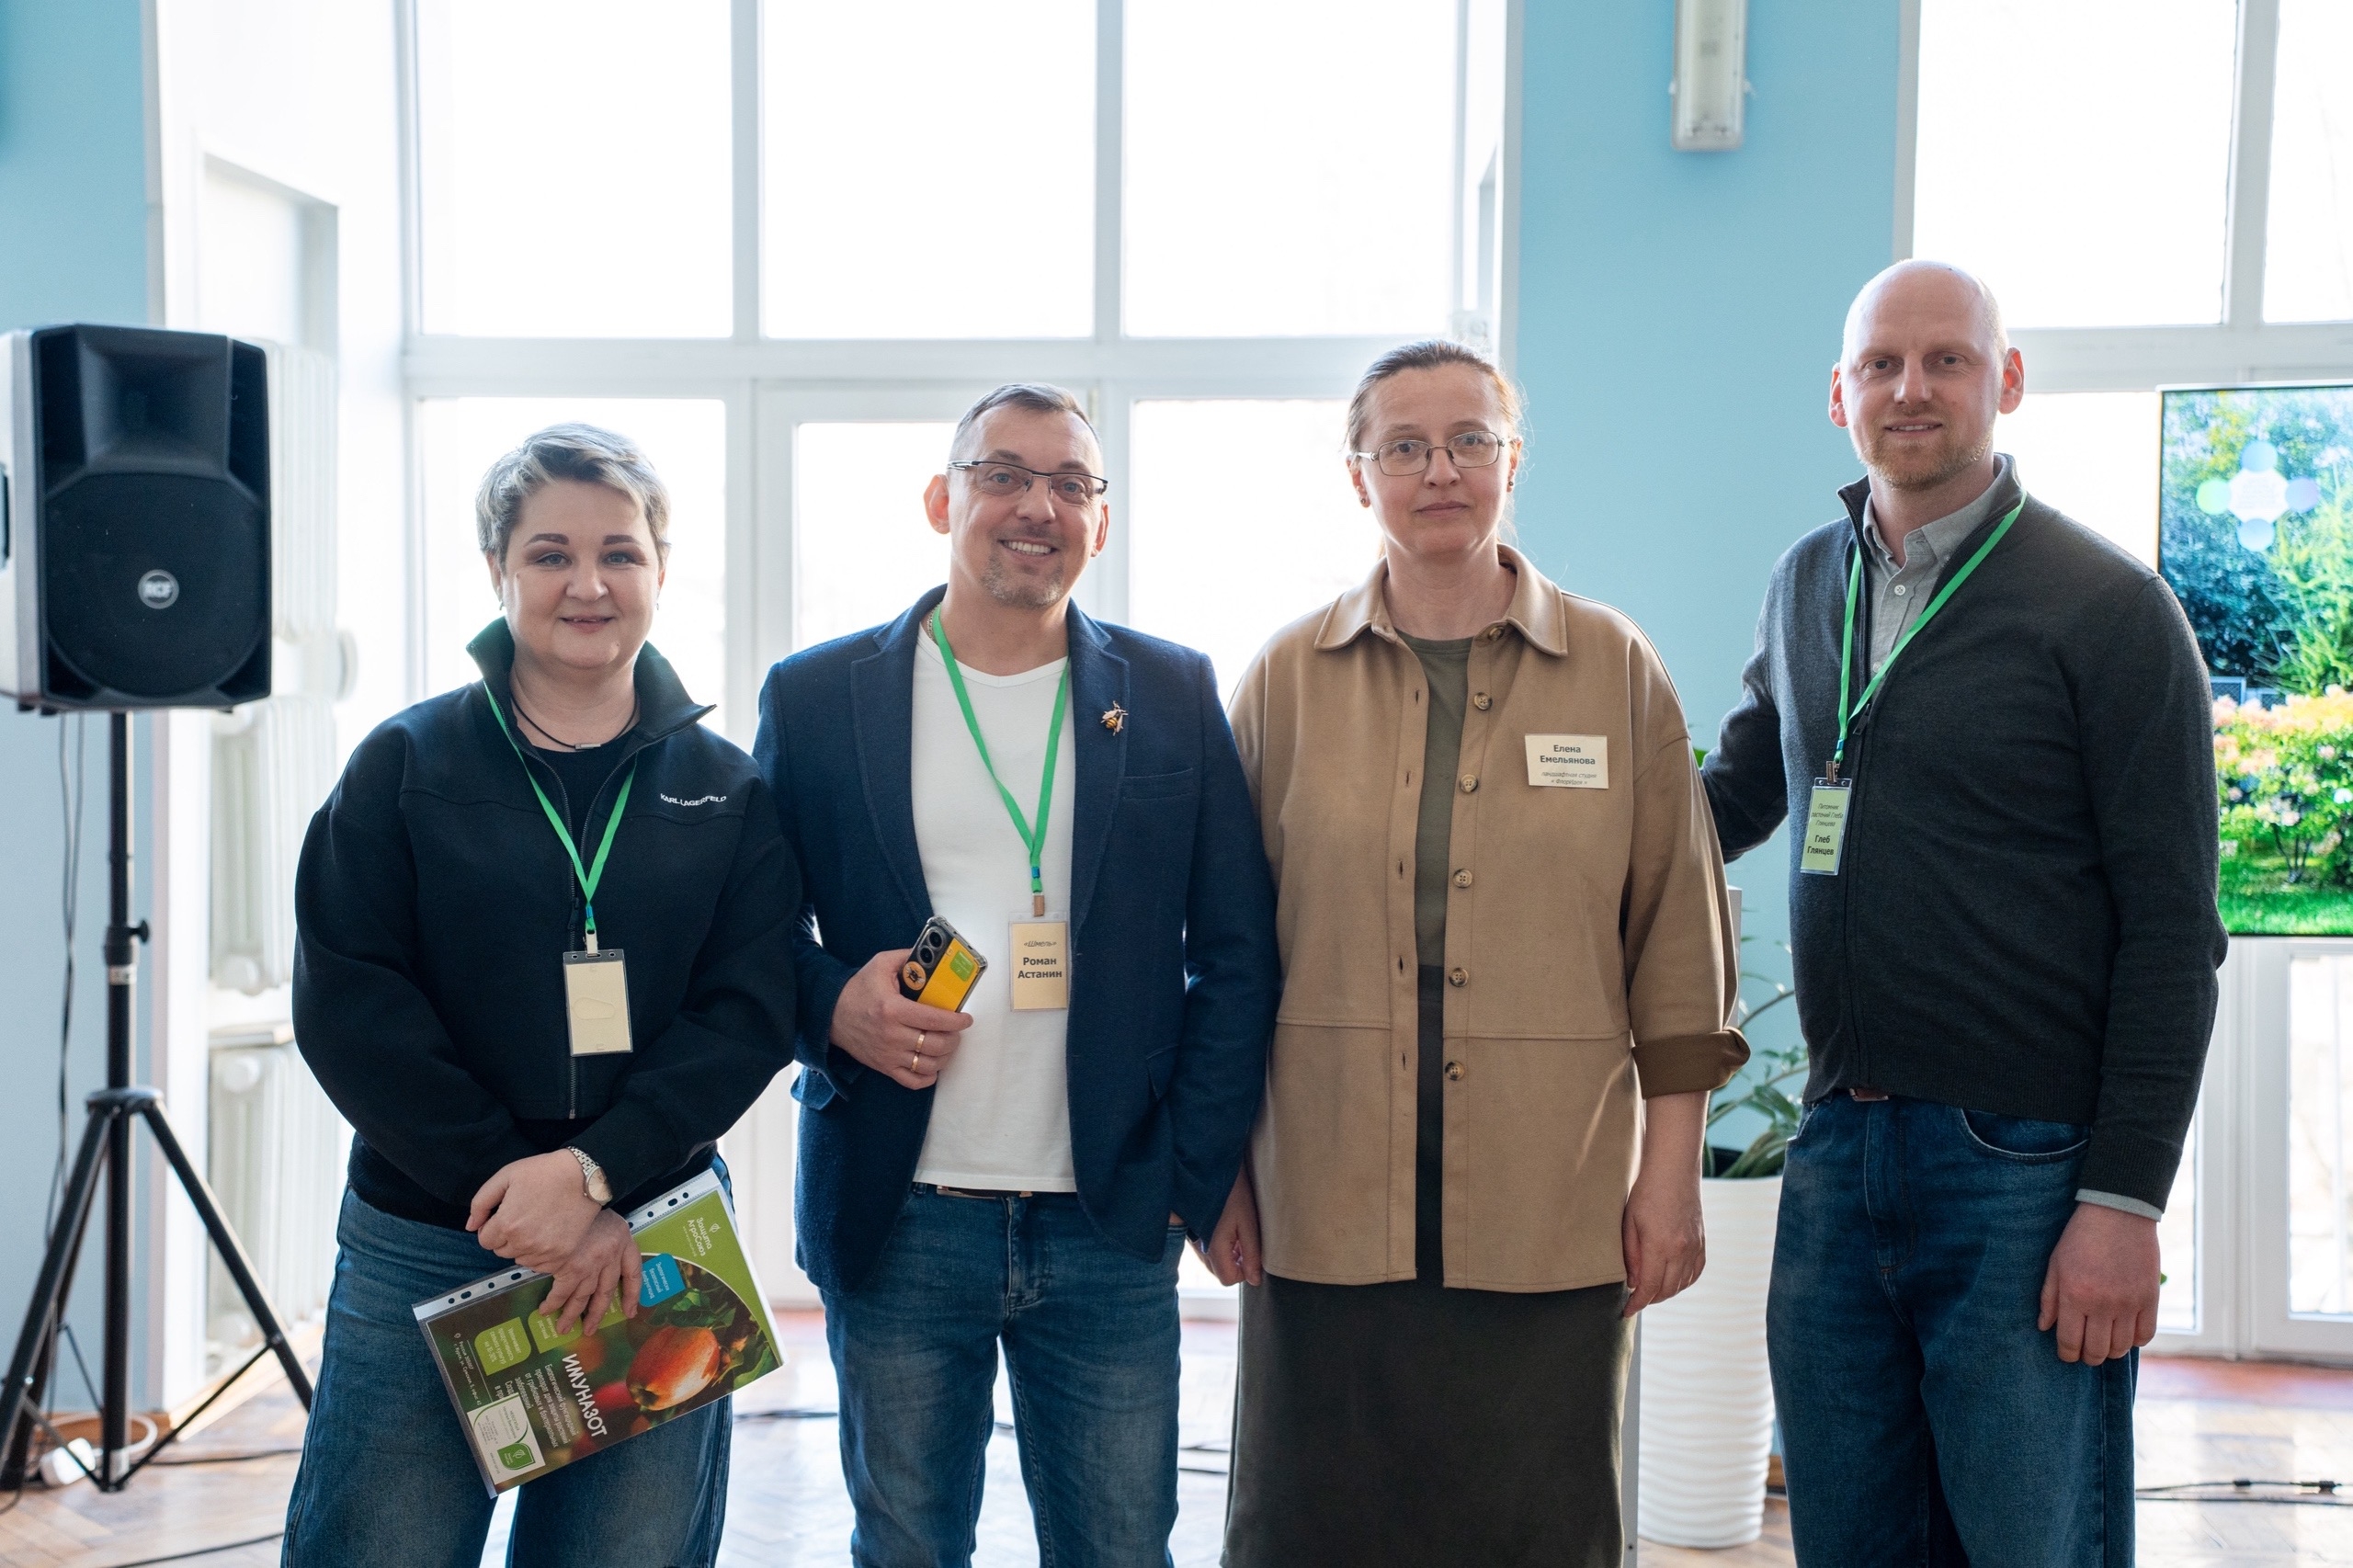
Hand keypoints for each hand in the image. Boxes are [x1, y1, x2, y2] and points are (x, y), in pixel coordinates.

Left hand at [469, 1150, 601, 1270]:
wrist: (585, 1176)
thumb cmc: (544, 1172)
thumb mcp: (506, 1176)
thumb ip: (481, 1203)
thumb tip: (470, 1227)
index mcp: (506, 1224)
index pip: (484, 1241)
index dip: (491, 1227)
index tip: (504, 1216)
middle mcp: (523, 1243)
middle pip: (501, 1251)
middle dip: (506, 1237)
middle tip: (523, 1218)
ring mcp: (544, 1252)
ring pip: (520, 1259)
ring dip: (523, 1247)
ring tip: (537, 1225)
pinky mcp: (562, 1256)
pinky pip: (540, 1265)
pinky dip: (541, 1254)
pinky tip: (548, 1235)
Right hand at [543, 1209, 642, 1338]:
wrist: (582, 1187)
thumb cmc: (591, 1200)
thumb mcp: (611, 1219)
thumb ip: (613, 1241)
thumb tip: (601, 1259)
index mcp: (625, 1245)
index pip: (634, 1274)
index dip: (632, 1294)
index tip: (629, 1312)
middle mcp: (611, 1257)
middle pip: (605, 1292)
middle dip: (597, 1313)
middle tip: (588, 1331)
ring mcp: (592, 1263)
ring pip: (583, 1295)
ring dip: (572, 1313)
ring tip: (564, 1328)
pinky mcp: (571, 1265)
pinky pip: (562, 1289)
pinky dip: (554, 1301)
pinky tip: (545, 1310)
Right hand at [830, 948, 975, 1089]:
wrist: (830, 1014)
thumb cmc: (858, 989)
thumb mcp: (881, 964)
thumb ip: (908, 958)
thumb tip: (933, 957)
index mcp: (893, 1009)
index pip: (934, 1020)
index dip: (956, 1021)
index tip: (966, 1019)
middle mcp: (892, 1035)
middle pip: (936, 1045)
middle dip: (954, 1038)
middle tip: (956, 1030)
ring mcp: (888, 1055)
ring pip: (929, 1065)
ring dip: (945, 1056)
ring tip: (947, 1044)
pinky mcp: (884, 1067)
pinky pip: (913, 1082)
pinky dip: (928, 1077)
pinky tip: (933, 1064)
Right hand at [1195, 1171, 1263, 1286]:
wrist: (1212, 1167)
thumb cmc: (1233, 1192)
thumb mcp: (1248, 1222)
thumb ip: (1252, 1254)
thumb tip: (1255, 1280)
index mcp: (1213, 1249)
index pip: (1228, 1279)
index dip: (1245, 1271)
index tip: (1252, 1253)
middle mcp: (1199, 1249)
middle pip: (1219, 1272)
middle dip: (1236, 1263)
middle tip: (1246, 1241)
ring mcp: (1193, 1241)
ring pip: (1213, 1261)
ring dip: (1228, 1254)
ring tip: (1238, 1231)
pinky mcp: (1192, 1232)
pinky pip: (1207, 1249)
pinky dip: (1220, 1245)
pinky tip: (1227, 1226)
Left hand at [1622, 1089, 1708, 1316]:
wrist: (1674, 1170)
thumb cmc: (1645, 1192)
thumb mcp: (1630, 1223)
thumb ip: (1632, 1256)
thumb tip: (1633, 1283)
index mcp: (1661, 1246)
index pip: (1650, 1288)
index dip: (1637, 1304)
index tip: (1626, 1312)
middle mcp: (1682, 1250)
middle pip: (1667, 1290)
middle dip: (1650, 1300)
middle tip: (1635, 1301)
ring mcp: (1695, 1247)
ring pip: (1682, 1284)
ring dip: (1666, 1293)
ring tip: (1650, 1292)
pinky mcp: (1702, 1241)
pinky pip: (1695, 1272)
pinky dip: (1683, 1282)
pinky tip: (1672, 1281)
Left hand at [2039, 1202, 2159, 1364]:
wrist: (2117, 1214)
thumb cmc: (2080, 1238)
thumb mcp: (2055, 1264)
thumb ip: (2049, 1299)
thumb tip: (2044, 1327)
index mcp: (2075, 1296)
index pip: (2070, 1342)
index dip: (2067, 1354)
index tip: (2067, 1354)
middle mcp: (2103, 1304)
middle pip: (2097, 1351)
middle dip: (2089, 1357)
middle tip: (2086, 1352)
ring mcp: (2129, 1303)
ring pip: (2121, 1348)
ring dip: (2111, 1351)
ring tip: (2104, 1343)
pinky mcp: (2150, 1299)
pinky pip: (2145, 1335)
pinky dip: (2134, 1340)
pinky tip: (2125, 1333)